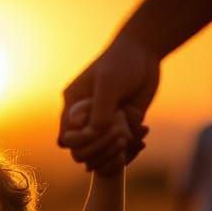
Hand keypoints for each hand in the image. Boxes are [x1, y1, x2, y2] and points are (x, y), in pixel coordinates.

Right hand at [59, 32, 158, 171]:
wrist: (143, 54)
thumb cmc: (120, 63)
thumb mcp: (108, 84)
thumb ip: (99, 110)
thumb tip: (94, 134)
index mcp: (73, 108)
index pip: (68, 140)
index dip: (82, 142)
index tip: (101, 130)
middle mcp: (86, 120)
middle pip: (83, 153)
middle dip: (103, 149)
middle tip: (123, 136)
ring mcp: (105, 126)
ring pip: (103, 157)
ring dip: (119, 153)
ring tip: (134, 136)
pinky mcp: (122, 129)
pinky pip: (122, 152)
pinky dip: (132, 150)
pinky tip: (142, 135)